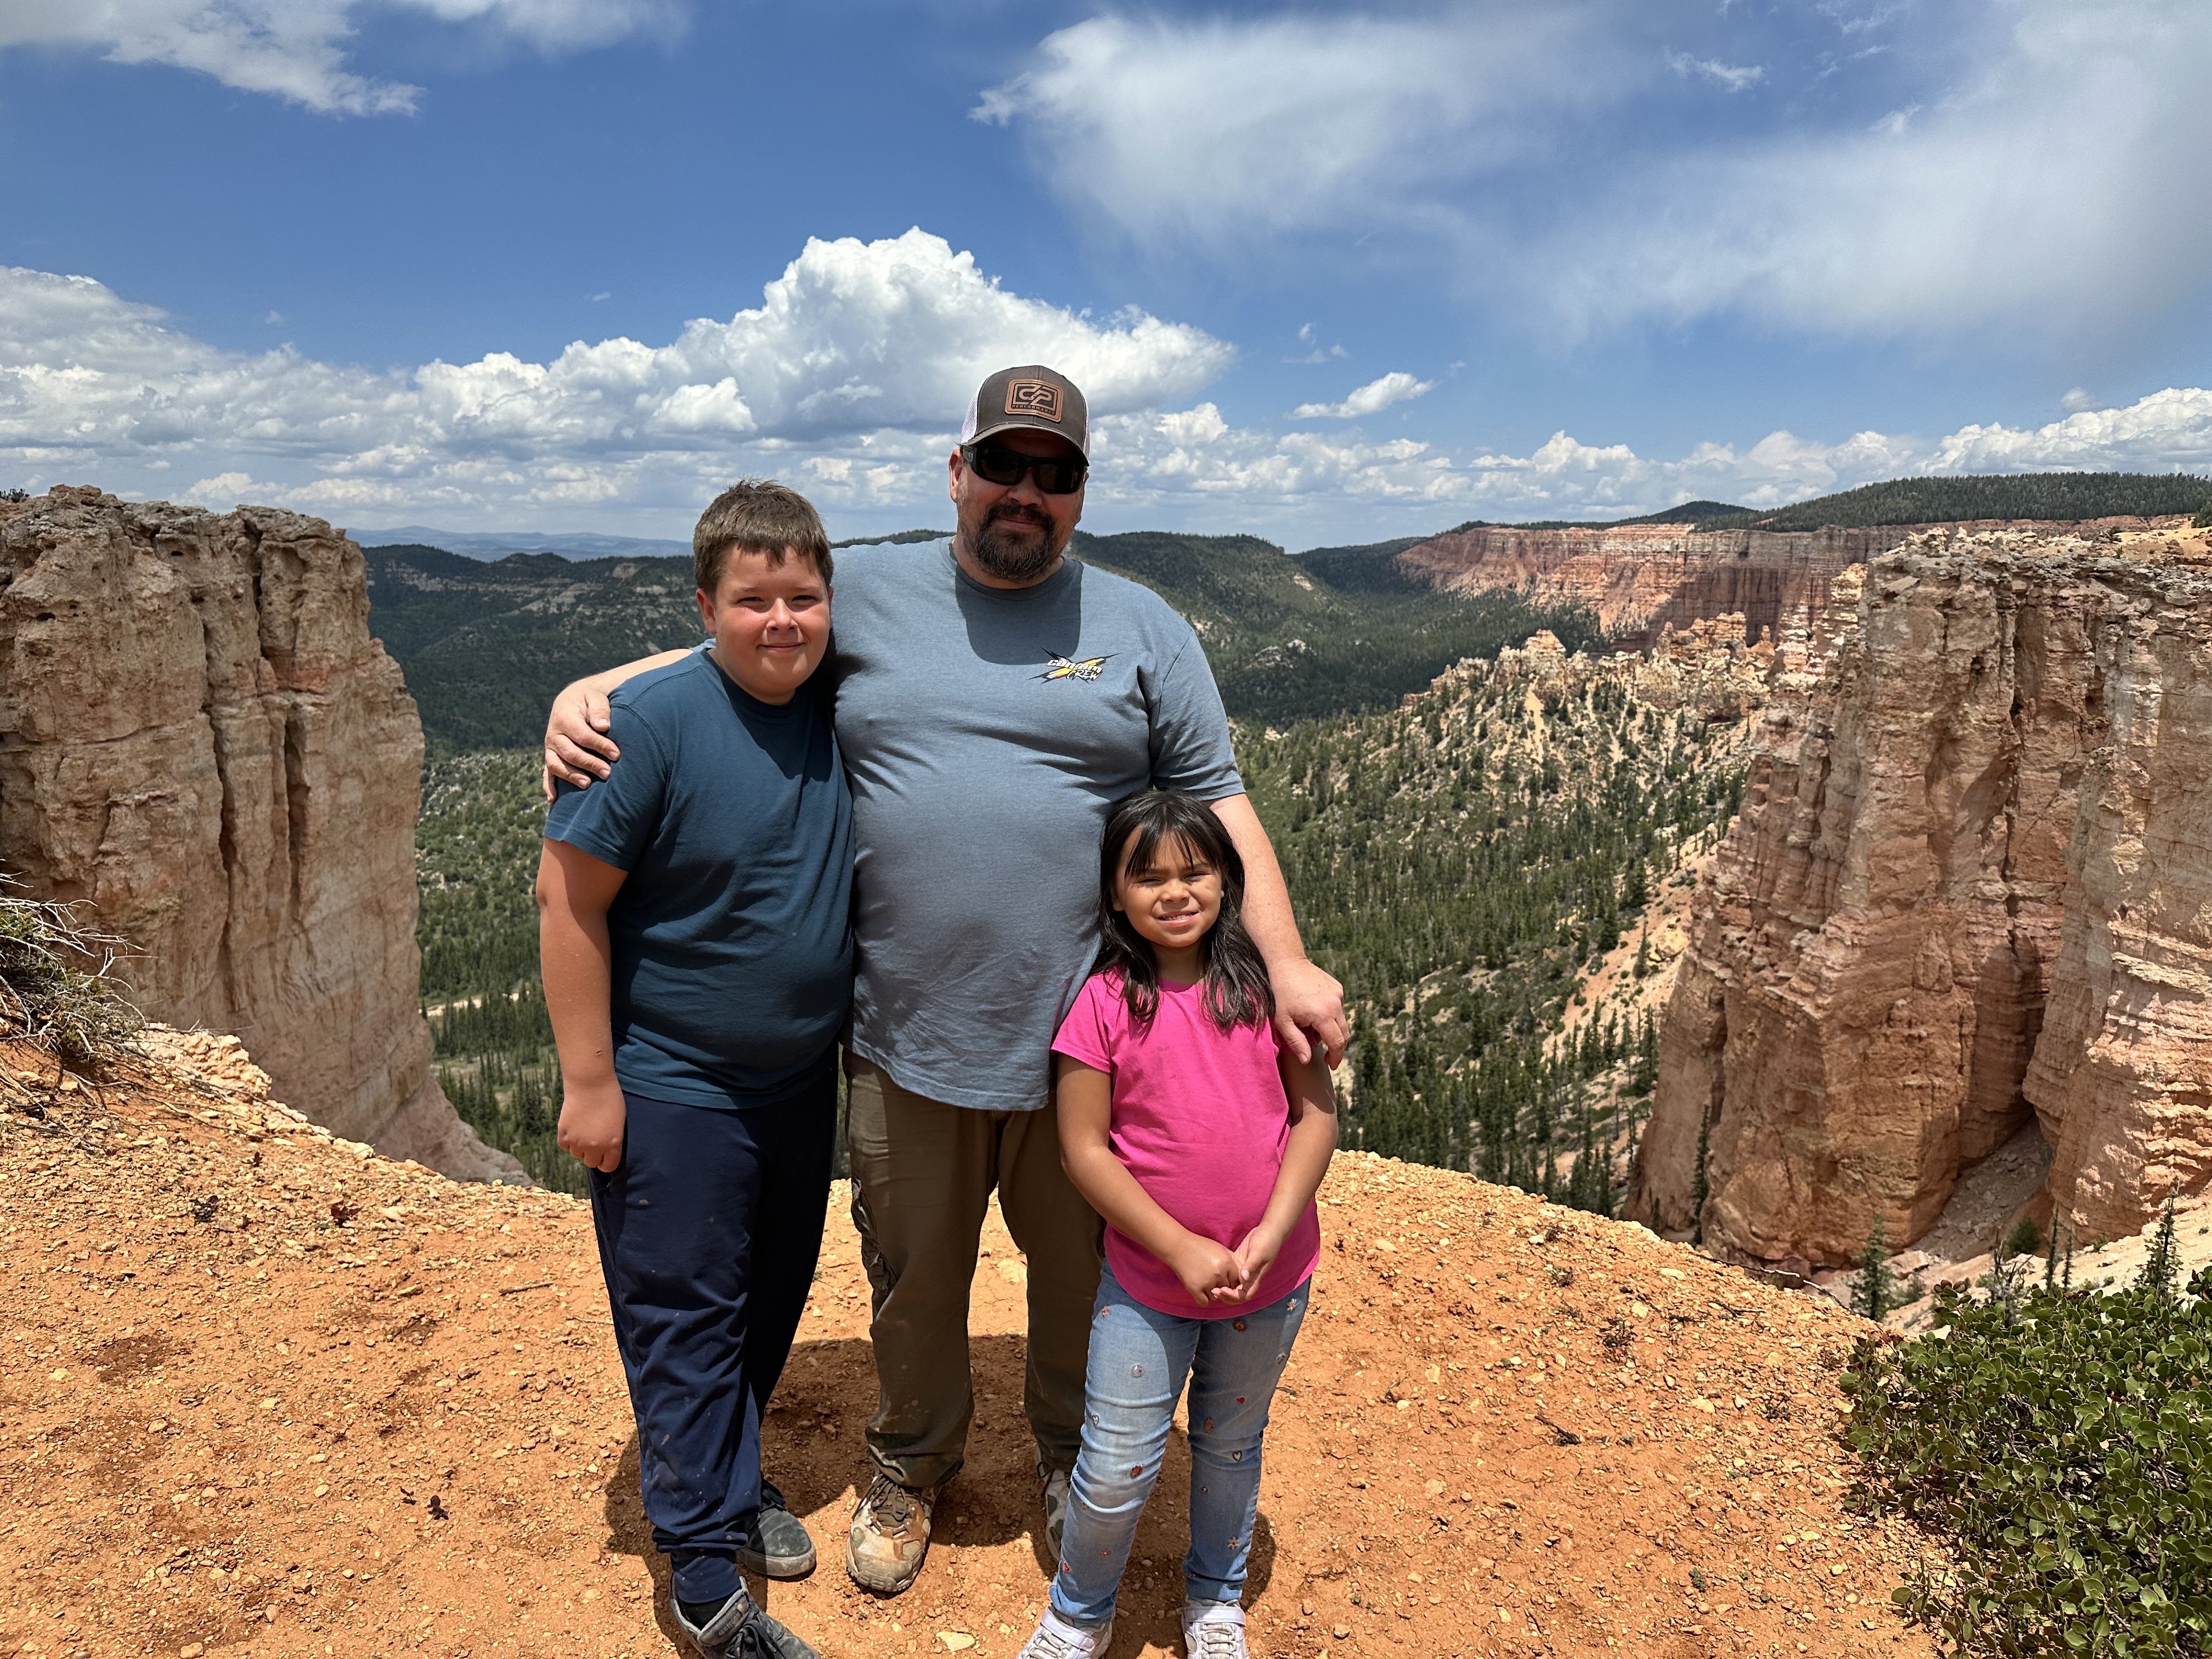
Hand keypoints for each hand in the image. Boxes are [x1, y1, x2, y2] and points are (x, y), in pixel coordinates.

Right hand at [542, 681, 619, 800]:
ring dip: (571, 776)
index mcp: (564, 718)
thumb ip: (600, 710)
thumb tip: (603, 727)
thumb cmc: (589, 700)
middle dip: (589, 763)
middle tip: (608, 773)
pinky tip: (554, 799)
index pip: (582, 735)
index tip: (617, 754)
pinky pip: (547, 773)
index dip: (599, 746)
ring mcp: (550, 747)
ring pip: (556, 764)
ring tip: (587, 785)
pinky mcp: (551, 756)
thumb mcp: (595, 697)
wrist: (571, 701)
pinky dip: (549, 786)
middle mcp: (553, 734)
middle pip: (569, 752)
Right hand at [556, 1079, 626, 1172]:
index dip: (606, 1162)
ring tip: (583, 1129)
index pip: (608, 1166)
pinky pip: (564, 1146)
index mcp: (613, 1144)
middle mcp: (595, 1147)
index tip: (604, 1156)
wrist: (590, 1083)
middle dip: (592, 1154)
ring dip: (579, 1146)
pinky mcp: (564, 1135)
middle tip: (592, 1141)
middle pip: (591, 1162)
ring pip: (577, 1154)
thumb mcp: (619, 1122)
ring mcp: (577, 1142)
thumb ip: (612, 1139)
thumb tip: (605, 1149)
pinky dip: (568, 1140)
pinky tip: (573, 1127)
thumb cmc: (610, 1098)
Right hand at [1168, 1236, 1243, 1307]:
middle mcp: (1219, 1274)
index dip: (1228, 1278)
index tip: (1219, 1274)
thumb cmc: (1200, 1246)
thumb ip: (1230, 1262)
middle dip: (1220, 1285)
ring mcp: (1207, 1283)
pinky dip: (1202, 1297)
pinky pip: (1205, 1301)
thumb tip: (1240, 1274)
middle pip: (1226, 1289)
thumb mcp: (1220, 1249)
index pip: (1235, 1280)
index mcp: (1227, 1264)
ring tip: (1203, 1281)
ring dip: (1211, 1292)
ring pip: (1216, 1296)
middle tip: (1209, 1277)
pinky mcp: (1195, 1289)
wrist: (1179, 1247)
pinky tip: (1199, 1288)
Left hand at [1216, 1223, 1287, 1303]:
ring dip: (1222, 1288)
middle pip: (1236, 1294)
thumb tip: (1243, 1278)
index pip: (1244, 1296)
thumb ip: (1251, 1265)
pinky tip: (1212, 1272)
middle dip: (1225, 1296)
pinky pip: (1228, 1273)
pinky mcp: (1237, 1263)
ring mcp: (1242, 1271)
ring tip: (1211, 1285)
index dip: (1233, 1296)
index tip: (1223, 1289)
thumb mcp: (1259, 1253)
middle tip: (1213, 1290)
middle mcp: (1248, 1278)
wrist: (1268, 1231)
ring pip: (1231, 1285)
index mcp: (1255, 1279)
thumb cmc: (1266, 1242)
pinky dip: (1221, 1276)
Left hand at [1270, 957, 1346, 1067]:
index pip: (1337, 1042)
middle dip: (1337, 1048)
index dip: (1336, 1057)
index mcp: (1323, 1015)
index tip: (1331, 1065)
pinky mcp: (1338, 988)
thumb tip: (1307, 1061)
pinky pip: (1338, 1007)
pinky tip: (1315, 1011)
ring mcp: (1338, 995)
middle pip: (1344, 1034)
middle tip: (1327, 1056)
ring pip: (1341, 1020)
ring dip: (1332, 1029)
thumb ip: (1296, 1042)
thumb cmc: (1281, 994)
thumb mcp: (1283, 1021)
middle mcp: (1335, 1005)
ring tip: (1313, 1028)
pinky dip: (1330, 1014)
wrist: (1288, 964)